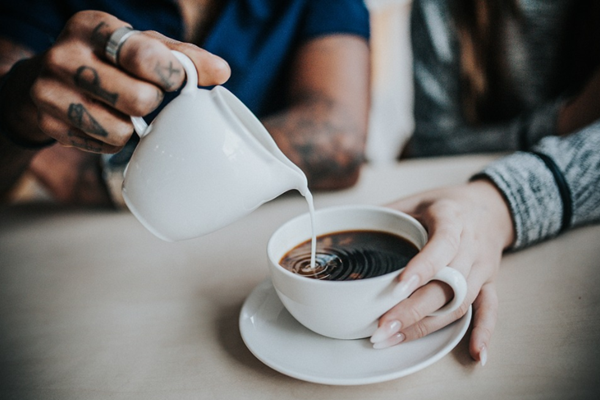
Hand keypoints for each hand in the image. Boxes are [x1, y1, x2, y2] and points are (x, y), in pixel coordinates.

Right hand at [3, 10, 230, 152]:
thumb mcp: (141, 46)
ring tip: (120, 109)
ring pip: (119, 130)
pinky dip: (111, 140)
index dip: (172, 75)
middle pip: (139, 99)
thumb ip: (183, 57)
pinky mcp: (49, 125)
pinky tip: (101, 122)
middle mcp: (65, 56)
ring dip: (131, 127)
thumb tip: (223, 71)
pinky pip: (102, 147)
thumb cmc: (108, 61)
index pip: (145, 55)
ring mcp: (50, 92)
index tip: (178, 81)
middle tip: (145, 95)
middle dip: (152, 102)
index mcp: (93, 27)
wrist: (43, 81)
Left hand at [369, 179, 514, 364]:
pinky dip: (484, 333)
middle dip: (412, 309)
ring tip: (394, 338)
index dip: (422, 268)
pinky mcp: (489, 283)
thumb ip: (387, 213)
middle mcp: (470, 246)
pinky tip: (475, 355)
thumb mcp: (416, 199)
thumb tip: (347, 225)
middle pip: (447, 284)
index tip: (398, 287)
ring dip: (427, 325)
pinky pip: (490, 309)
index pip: (442, 245)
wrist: (490, 207)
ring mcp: (482, 268)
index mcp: (452, 220)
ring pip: (460, 302)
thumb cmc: (447, 204)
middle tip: (381, 327)